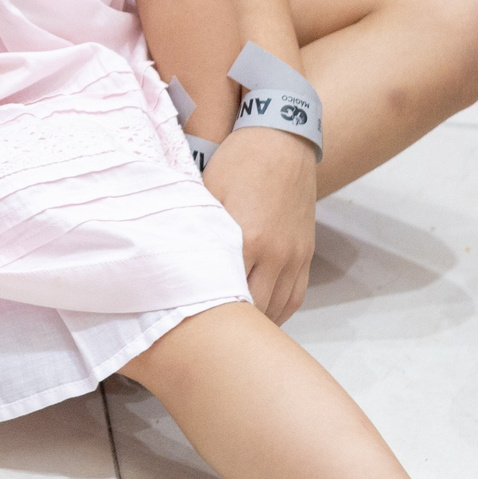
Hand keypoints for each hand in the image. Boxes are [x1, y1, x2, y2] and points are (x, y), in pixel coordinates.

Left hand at [202, 125, 319, 323]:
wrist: (281, 141)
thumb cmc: (238, 162)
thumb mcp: (208, 192)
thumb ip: (197, 230)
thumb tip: (171, 258)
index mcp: (247, 239)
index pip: (228, 294)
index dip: (209, 314)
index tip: (191, 327)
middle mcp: (275, 254)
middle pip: (254, 309)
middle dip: (233, 326)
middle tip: (209, 337)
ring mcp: (294, 256)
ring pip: (278, 308)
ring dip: (257, 323)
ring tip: (232, 331)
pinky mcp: (306, 254)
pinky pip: (296, 297)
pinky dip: (278, 312)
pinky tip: (259, 316)